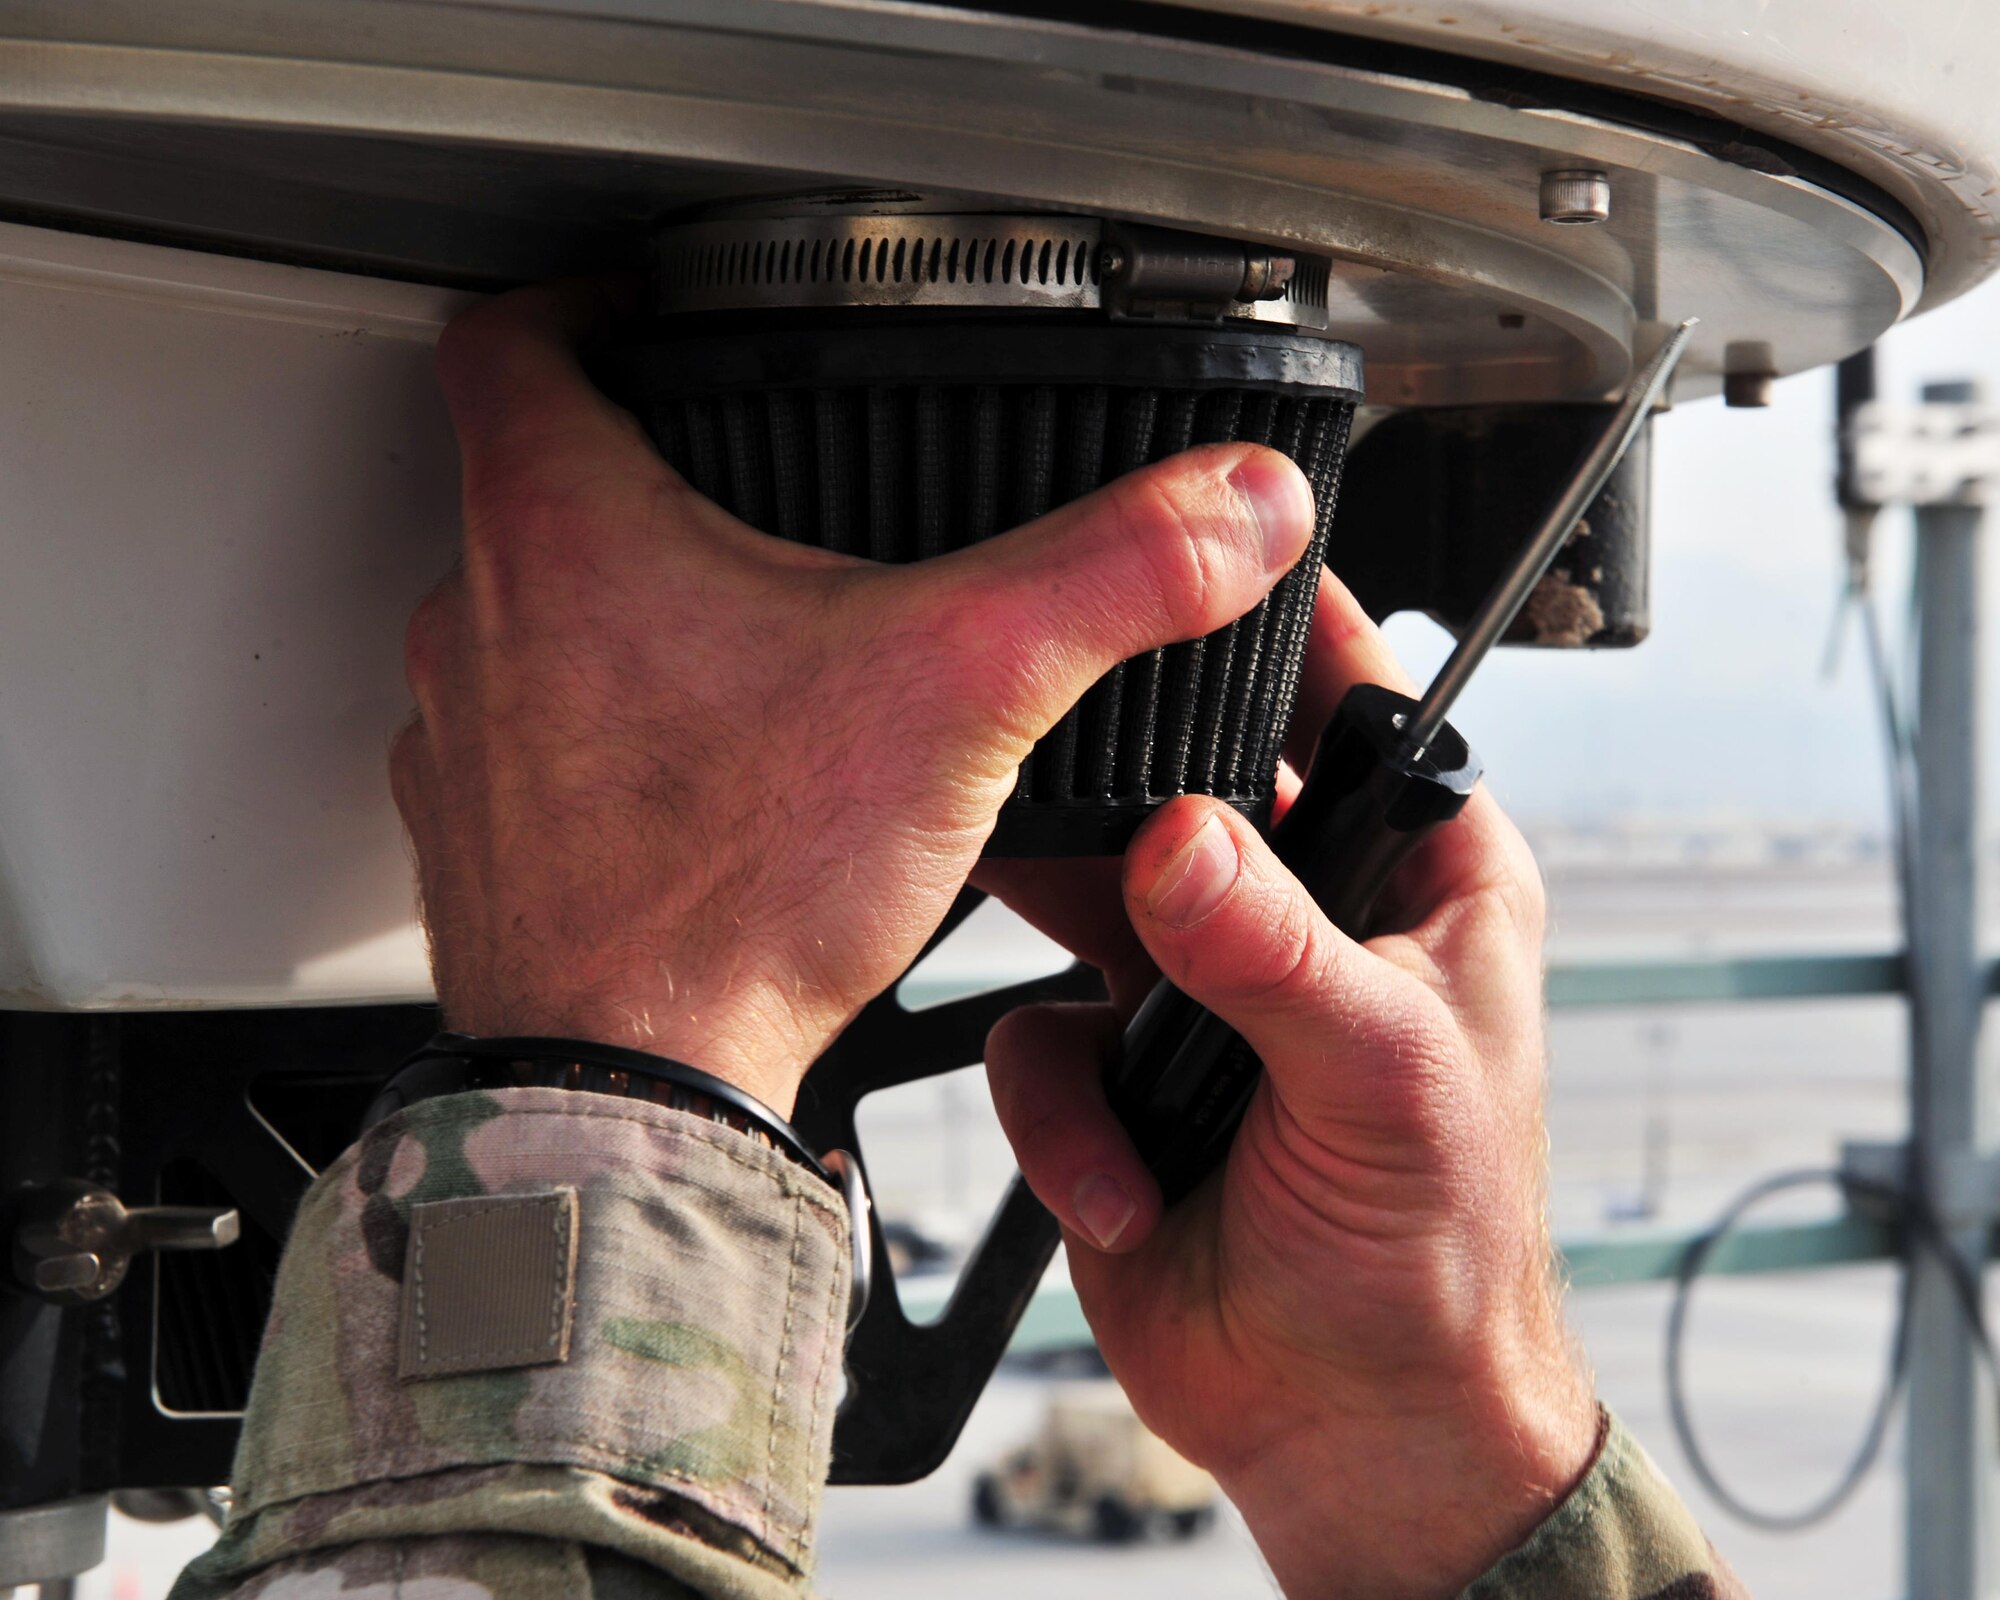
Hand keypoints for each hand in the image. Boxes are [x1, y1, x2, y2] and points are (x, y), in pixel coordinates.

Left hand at [390, 282, 1316, 1114]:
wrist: (635, 1094)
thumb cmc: (736, 900)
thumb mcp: (962, 693)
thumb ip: (1111, 577)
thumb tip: (1229, 505)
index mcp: (562, 531)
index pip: (514, 333)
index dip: (584, 296)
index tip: (650, 304)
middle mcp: (484, 625)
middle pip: (525, 476)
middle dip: (632, 461)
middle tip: (739, 472)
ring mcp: (467, 742)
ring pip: (525, 620)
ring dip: (614, 610)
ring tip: (739, 628)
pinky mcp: (485, 845)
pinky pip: (530, 747)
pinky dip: (604, 737)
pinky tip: (705, 775)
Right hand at [980, 573, 1597, 1598]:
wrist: (1350, 1419)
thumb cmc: (1437, 1255)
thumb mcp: (1385, 1078)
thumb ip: (1275, 957)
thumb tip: (1179, 845)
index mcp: (1410, 875)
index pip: (1351, 695)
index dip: (1275, 619)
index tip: (1187, 557)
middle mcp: (1293, 908)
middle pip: (1177, 781)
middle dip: (1116, 808)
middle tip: (1051, 792)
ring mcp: (1194, 985)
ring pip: (1076, 896)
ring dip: (1075, 972)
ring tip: (1111, 1046)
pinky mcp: (1112, 1069)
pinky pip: (1032, 1039)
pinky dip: (1064, 1118)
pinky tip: (1124, 1183)